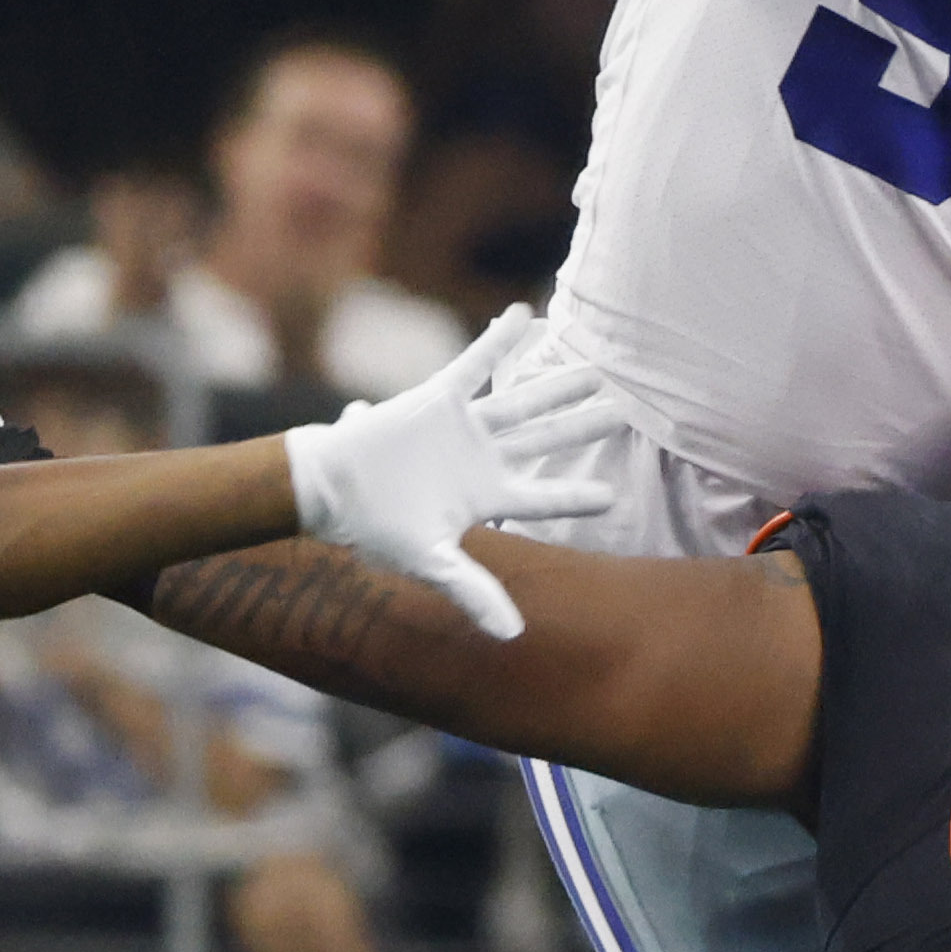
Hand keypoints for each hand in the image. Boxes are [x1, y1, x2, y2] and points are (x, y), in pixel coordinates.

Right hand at [283, 307, 603, 640]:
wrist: (328, 488)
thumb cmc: (375, 528)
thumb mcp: (430, 561)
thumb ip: (473, 591)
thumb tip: (513, 636)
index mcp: (487, 497)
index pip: (544, 496)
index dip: (577, 495)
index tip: (612, 495)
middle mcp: (483, 459)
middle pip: (544, 440)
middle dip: (581, 426)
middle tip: (622, 411)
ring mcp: (463, 427)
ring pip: (520, 403)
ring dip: (556, 387)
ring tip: (592, 371)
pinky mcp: (438, 398)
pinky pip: (475, 364)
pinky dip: (498, 341)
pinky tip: (525, 315)